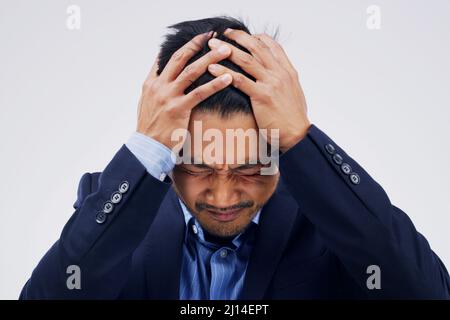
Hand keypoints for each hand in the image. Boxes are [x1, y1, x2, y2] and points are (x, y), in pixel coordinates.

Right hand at [137, 32, 232, 149]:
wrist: (147, 147)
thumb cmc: (150, 126)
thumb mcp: (146, 101)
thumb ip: (154, 83)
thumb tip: (160, 68)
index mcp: (152, 82)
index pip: (169, 57)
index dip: (186, 46)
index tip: (200, 37)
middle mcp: (159, 85)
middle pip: (180, 58)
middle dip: (198, 44)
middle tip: (214, 35)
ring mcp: (168, 96)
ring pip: (192, 72)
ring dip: (211, 59)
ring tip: (226, 51)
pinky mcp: (178, 109)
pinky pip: (200, 93)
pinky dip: (215, 84)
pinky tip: (228, 77)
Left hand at [207, 29, 310, 151]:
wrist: (297, 135)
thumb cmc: (293, 118)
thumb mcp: (293, 92)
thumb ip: (283, 80)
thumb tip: (275, 75)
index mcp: (288, 71)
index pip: (272, 45)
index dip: (256, 37)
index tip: (243, 35)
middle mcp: (279, 73)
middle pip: (256, 47)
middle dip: (238, 37)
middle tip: (223, 32)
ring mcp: (271, 84)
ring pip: (246, 60)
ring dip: (227, 50)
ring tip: (212, 45)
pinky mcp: (262, 96)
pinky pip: (239, 80)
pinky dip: (224, 72)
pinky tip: (212, 69)